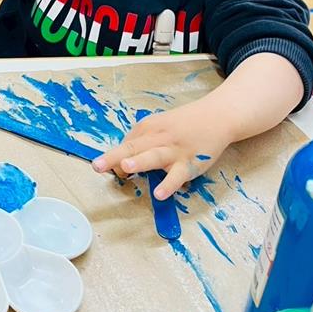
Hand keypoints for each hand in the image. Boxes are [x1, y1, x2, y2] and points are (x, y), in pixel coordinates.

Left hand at [91, 98, 233, 199]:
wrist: (216, 117)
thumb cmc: (182, 125)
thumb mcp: (158, 127)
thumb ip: (141, 143)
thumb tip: (120, 164)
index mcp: (146, 128)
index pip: (125, 145)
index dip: (113, 158)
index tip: (104, 169)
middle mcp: (158, 137)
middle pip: (133, 148)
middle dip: (113, 157)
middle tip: (96, 165)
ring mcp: (174, 150)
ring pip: (154, 157)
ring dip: (139, 162)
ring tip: (124, 168)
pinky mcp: (189, 164)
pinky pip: (177, 176)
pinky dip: (168, 185)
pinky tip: (159, 194)